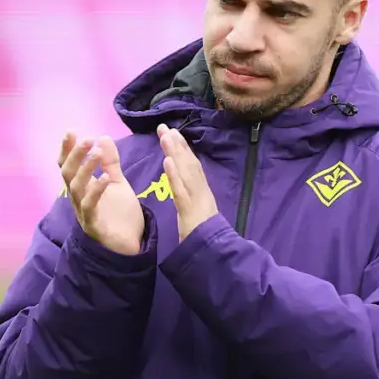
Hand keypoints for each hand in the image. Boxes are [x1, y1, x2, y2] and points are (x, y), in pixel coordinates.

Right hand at [59, 132, 144, 255]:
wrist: (132, 244)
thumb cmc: (120, 214)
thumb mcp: (117, 183)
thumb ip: (110, 162)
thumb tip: (102, 136)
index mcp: (83, 187)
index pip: (69, 165)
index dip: (67, 149)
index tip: (70, 131)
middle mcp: (79, 198)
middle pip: (68, 174)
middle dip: (75, 155)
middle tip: (85, 139)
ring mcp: (84, 212)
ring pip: (76, 188)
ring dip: (85, 169)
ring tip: (96, 153)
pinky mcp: (94, 225)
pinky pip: (90, 207)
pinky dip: (96, 191)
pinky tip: (104, 179)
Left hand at [157, 124, 218, 241]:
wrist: (213, 252)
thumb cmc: (204, 235)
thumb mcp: (198, 213)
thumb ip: (193, 200)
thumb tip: (187, 188)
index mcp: (202, 191)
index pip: (192, 166)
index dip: (183, 148)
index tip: (173, 132)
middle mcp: (201, 190)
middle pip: (189, 163)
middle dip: (177, 144)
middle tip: (164, 127)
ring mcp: (196, 198)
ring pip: (185, 172)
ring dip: (175, 153)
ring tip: (166, 136)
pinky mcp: (190, 209)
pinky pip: (181, 190)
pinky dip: (174, 175)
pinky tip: (167, 161)